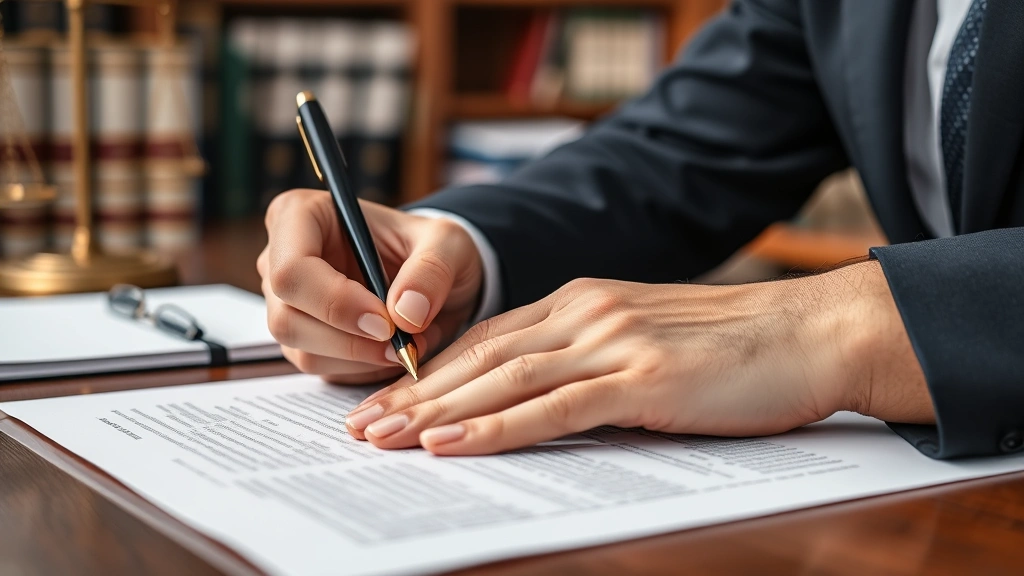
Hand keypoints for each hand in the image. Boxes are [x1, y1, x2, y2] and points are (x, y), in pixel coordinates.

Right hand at [257, 189, 482, 383]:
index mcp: (300, 216)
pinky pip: (320, 367)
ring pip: (301, 349)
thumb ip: (432, 270)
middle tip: (404, 343)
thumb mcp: (449, 244)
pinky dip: (361, 369)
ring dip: (360, 358)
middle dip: (350, 340)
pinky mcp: (301, 338)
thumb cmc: (431, 248)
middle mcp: (280, 259)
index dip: (336, 302)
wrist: (433, 278)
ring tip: (408, 344)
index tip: (387, 322)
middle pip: (287, 317)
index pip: (291, 270)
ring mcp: (286, 302)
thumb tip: (405, 313)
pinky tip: (390, 351)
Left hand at [344, 260, 933, 453]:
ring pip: (502, 380)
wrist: (812, 333)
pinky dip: (494, 427)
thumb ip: (595, 361)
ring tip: (383, 438)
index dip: (434, 371)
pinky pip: (552, 407)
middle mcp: (586, 312)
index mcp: (584, 302)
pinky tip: (452, 443)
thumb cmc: (738, 349)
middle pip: (481, 358)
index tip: (392, 400)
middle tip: (363, 426)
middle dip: (415, 394)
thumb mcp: (650, 342)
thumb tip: (546, 400)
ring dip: (436, 412)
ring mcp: (611, 341)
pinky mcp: (640, 376)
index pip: (489, 338)